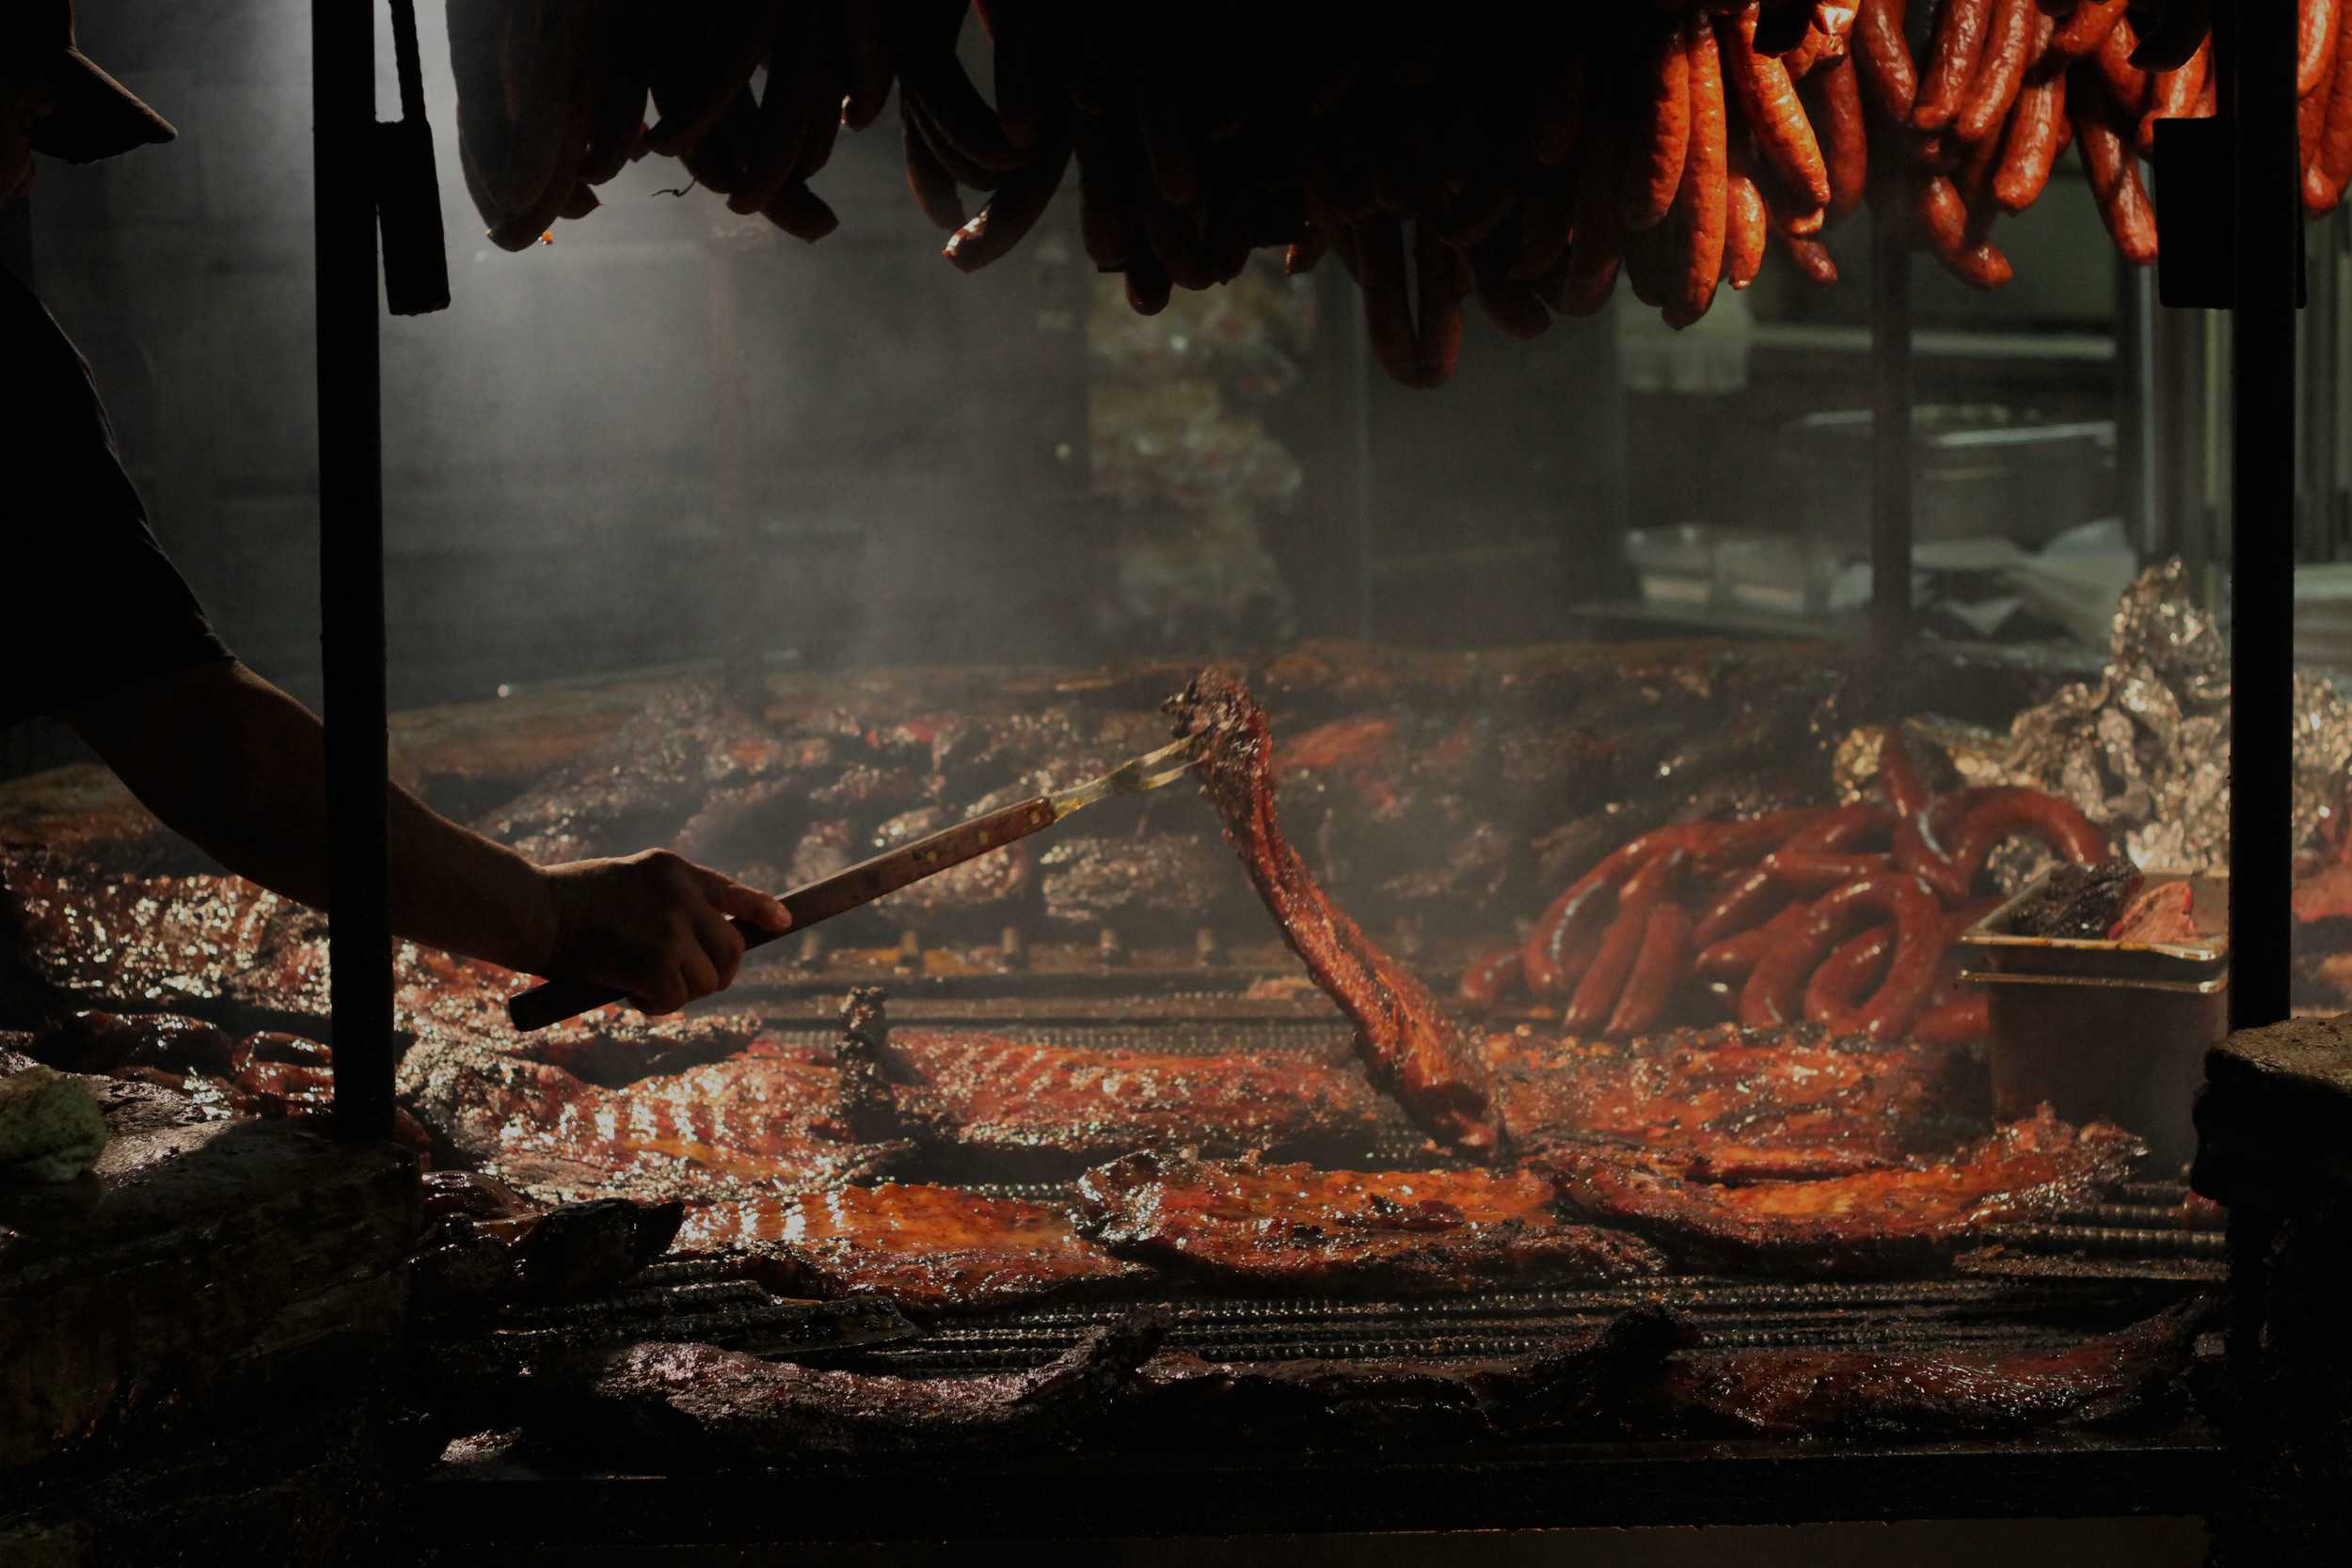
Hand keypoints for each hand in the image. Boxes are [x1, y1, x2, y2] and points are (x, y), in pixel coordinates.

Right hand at [538, 850, 790, 1014]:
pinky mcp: (657, 961)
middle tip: (687, 984)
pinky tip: (633, 996)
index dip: (762, 910)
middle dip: (718, 973)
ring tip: (646, 987)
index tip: (782, 921)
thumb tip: (701, 946)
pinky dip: (657, 1005)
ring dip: (681, 993)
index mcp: (674, 869)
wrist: (534, 909)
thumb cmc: (569, 901)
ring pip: (708, 980)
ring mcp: (672, 928)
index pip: (733, 892)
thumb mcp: (629, 882)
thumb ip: (667, 902)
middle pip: (733, 947)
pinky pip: (676, 998)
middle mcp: (682, 894)